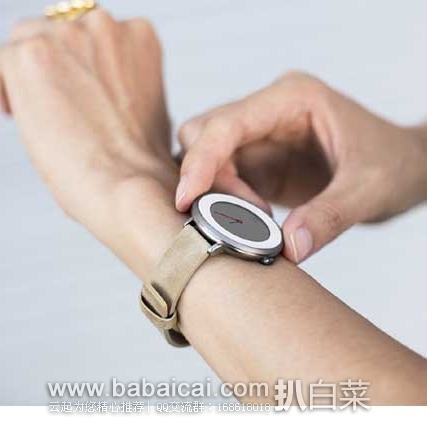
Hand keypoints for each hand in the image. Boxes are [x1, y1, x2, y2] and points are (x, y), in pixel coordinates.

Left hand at [0, 10, 174, 227]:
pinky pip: (6, 59)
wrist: (130, 186)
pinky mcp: (33, 54)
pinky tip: (17, 113)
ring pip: (31, 40)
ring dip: (32, 72)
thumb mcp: (149, 105)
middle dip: (58, 64)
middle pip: (62, 30)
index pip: (95, 31)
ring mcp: (69, 35)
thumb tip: (95, 85)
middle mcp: (106, 25)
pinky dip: (6, 86)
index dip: (81, 62)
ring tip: (37, 110)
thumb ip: (124, 81)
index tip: (74, 86)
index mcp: (140, 36)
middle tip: (55, 101)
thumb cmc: (140, 161)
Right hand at [176, 71, 426, 262]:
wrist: (402, 168)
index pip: (227, 123)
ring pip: (207, 159)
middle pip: (205, 136)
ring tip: (251, 223)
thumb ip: (329, 216)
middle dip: (208, 180)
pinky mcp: (259, 163)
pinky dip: (226, 204)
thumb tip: (288, 248)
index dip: (201, 160)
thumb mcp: (369, 188)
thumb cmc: (392, 163)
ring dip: (216, 195)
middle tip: (235, 219)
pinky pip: (223, 180)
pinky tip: (251, 222)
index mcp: (291, 99)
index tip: (186, 198)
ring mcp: (261, 138)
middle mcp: (268, 113)